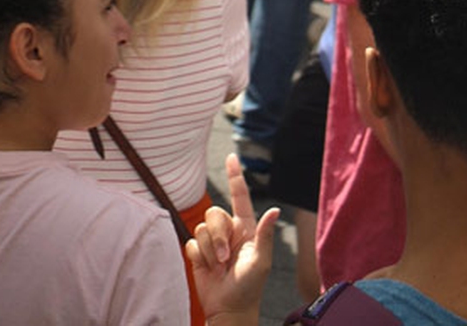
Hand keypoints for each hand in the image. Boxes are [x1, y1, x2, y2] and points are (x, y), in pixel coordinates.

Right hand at [187, 155, 278, 316]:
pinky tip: (207, 269)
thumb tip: (275, 209)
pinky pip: (190, 242)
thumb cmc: (249, 287)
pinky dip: (198, 257)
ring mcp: (212, 242)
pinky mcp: (198, 253)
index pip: (239, 196)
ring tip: (219, 267)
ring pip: (201, 228)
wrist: (229, 309)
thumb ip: (265, 235)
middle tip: (226, 258)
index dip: (235, 176)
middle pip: (214, 213)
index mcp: (245, 228)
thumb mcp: (261, 262)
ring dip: (209, 250)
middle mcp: (228, 231)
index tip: (232, 157)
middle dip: (218, 236)